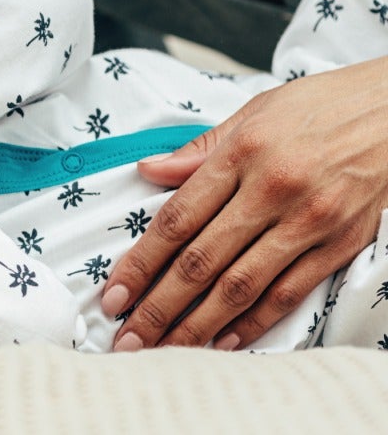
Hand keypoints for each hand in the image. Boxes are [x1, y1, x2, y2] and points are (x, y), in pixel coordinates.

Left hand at [103, 57, 387, 349]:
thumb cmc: (326, 106)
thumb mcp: (255, 111)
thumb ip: (200, 149)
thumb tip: (150, 170)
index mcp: (242, 154)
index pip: (176, 220)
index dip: (140, 263)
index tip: (114, 293)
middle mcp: (272, 190)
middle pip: (201, 261)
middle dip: (158, 305)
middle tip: (128, 336)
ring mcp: (310, 221)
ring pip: (241, 285)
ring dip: (197, 324)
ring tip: (165, 348)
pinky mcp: (342, 243)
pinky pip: (290, 291)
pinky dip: (255, 321)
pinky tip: (225, 340)